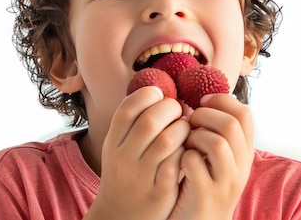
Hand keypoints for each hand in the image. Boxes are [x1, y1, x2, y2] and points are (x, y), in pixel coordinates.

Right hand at [85, 86, 190, 219]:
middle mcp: (123, 158)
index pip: (127, 109)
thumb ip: (134, 123)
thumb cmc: (126, 173)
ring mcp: (141, 176)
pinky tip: (188, 148)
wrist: (120, 216)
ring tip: (185, 128)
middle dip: (170, 108)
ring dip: (183, 128)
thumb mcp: (119, 148)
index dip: (146, 95)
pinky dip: (186, 151)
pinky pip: (177, 163)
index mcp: (112, 143)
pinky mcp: (160, 192)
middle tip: (179, 110)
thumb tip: (162, 92)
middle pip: (149, 121)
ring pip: (167, 140)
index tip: (159, 95)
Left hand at [169, 94, 253, 219]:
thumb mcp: (219, 159)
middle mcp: (241, 167)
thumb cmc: (203, 185)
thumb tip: (203, 100)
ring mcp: (225, 182)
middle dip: (203, 115)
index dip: (221, 101)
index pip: (244, 114)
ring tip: (186, 143)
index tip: (202, 102)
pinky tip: (179, 161)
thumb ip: (218, 133)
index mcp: (245, 153)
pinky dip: (182, 155)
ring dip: (194, 136)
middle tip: (189, 121)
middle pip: (230, 124)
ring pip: (216, 142)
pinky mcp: (206, 195)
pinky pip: (193, 162)